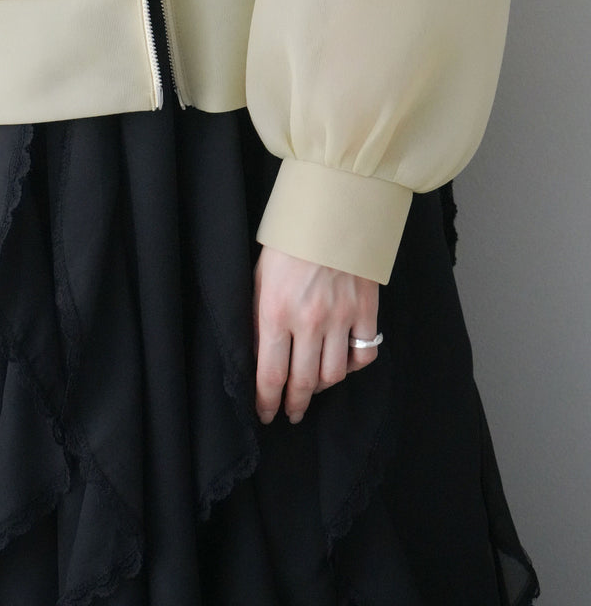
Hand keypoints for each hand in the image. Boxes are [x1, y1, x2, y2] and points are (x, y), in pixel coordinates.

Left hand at [252, 243, 378, 425]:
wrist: (329, 211)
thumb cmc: (287, 243)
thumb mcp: (259, 277)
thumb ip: (259, 317)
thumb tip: (258, 353)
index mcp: (275, 312)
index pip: (270, 374)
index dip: (266, 401)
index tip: (265, 413)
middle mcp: (309, 321)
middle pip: (303, 382)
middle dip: (294, 404)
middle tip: (290, 413)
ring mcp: (341, 317)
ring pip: (334, 374)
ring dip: (321, 386)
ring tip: (313, 386)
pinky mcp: (366, 310)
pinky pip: (363, 354)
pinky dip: (353, 365)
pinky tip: (343, 362)